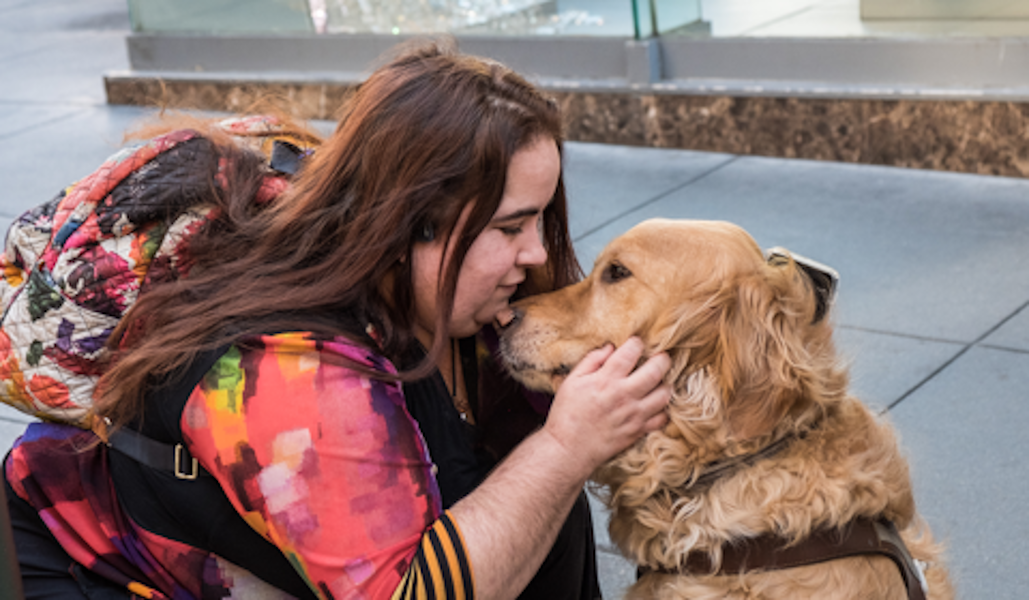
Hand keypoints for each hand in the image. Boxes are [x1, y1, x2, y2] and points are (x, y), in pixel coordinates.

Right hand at [541, 337, 670, 476]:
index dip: (637, 342)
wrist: (568, 449)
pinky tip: (653, 403)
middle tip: (659, 356)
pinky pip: (662, 417)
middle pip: (657, 369)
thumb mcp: (571, 382)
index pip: (631, 352)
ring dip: (664, 383)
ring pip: (665, 393)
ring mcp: (634, 414)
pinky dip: (662, 409)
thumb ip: (591, 361)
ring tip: (657, 380)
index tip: (636, 342)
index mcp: (606, 380)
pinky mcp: (638, 431)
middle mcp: (624, 395)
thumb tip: (610, 347)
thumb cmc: (566, 414)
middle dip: (662, 357)